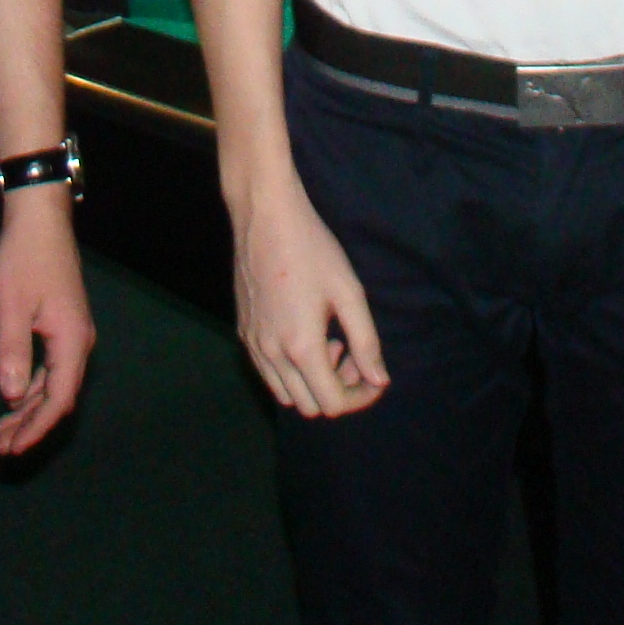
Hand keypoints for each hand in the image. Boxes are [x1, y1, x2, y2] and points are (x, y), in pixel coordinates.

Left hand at [0, 190, 94, 455]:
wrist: (40, 219)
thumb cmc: (25, 259)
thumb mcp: (12, 305)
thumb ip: (13, 351)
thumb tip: (11, 397)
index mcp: (72, 342)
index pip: (58, 399)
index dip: (37, 428)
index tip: (13, 449)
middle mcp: (79, 344)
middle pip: (58, 397)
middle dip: (30, 424)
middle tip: (1, 447)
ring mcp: (72, 335)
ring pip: (54, 384)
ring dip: (29, 409)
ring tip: (2, 431)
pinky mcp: (63, 327)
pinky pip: (50, 369)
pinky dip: (31, 387)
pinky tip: (13, 397)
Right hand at [230, 173, 386, 418]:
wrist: (264, 217)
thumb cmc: (313, 250)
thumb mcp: (349, 293)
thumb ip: (366, 342)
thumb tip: (379, 380)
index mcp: (301, 347)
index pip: (334, 404)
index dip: (361, 396)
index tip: (374, 374)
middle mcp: (272, 354)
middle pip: (310, 407)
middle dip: (338, 390)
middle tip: (352, 354)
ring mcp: (253, 345)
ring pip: (286, 395)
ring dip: (313, 382)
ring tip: (330, 343)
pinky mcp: (243, 332)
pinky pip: (268, 373)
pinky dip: (291, 370)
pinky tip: (305, 333)